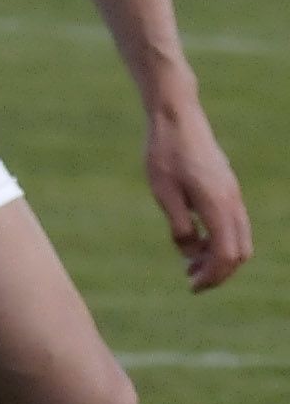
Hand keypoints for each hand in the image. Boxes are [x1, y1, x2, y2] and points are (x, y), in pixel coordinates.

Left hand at [145, 93, 251, 292]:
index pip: (226, 254)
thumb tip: (190, 253)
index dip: (212, 276)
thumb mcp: (164, 193)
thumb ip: (179, 226)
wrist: (177, 118)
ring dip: (219, 256)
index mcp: (217, 205)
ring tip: (190, 265)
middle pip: (239, 251)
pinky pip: (234, 224)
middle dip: (218, 271)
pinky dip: (221, 240)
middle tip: (190, 281)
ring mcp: (233, 194)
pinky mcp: (227, 188)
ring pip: (240, 238)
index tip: (191, 286)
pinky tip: (196, 241)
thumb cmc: (164, 153)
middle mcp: (232, 201)